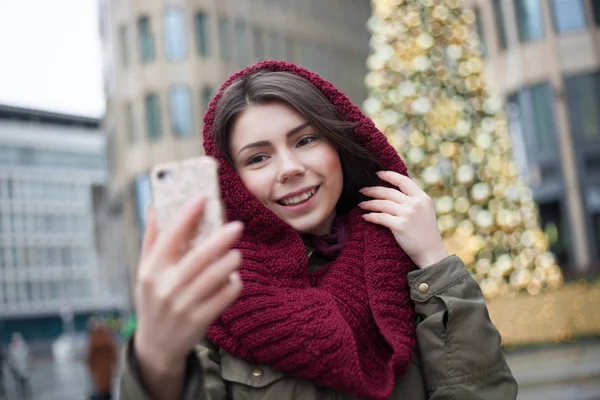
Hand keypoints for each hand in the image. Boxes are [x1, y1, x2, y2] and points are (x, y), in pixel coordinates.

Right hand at [134, 197, 243, 376]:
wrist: (156, 346)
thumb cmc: (153, 300)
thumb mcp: (145, 272)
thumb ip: (151, 240)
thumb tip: (153, 206)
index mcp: (151, 271)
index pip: (170, 236)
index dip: (187, 215)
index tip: (203, 198)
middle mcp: (165, 287)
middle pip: (199, 256)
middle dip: (221, 238)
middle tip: (237, 226)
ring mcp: (183, 306)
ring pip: (215, 276)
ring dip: (230, 261)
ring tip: (236, 254)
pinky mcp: (199, 321)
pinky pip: (224, 297)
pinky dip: (233, 284)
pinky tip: (233, 278)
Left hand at [359, 171, 448, 268]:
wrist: (431, 253)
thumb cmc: (426, 233)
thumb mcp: (426, 211)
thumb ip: (414, 200)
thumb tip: (395, 191)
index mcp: (422, 198)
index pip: (404, 181)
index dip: (389, 176)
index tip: (377, 174)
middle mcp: (416, 204)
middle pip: (389, 192)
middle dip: (373, 190)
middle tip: (362, 190)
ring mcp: (408, 214)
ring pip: (382, 204)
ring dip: (369, 203)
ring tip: (361, 204)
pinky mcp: (400, 226)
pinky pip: (380, 218)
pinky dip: (370, 216)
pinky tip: (365, 216)